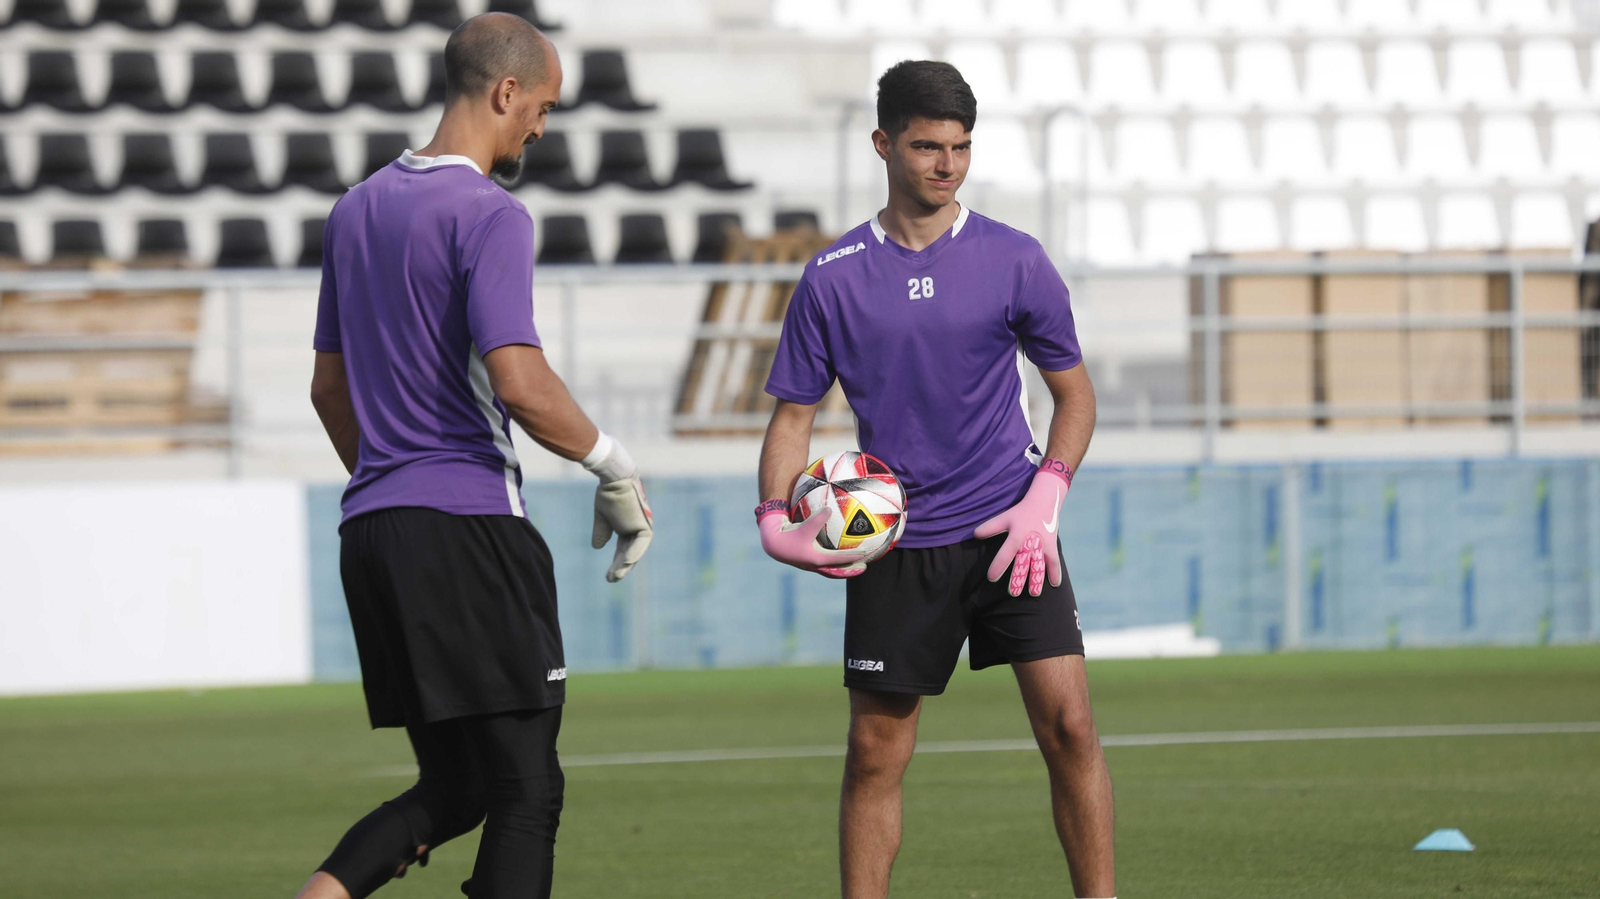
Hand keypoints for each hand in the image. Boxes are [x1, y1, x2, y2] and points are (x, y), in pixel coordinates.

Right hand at [593, 474, 652, 581]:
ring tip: (615, 577)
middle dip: (619, 567)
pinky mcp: (644, 525)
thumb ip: (601, 531)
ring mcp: (641, 527)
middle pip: (628, 553)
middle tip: (611, 580)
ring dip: (625, 564)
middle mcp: (635, 528)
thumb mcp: (601, 517)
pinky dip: (633, 553)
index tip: (609, 574)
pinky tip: (625, 563)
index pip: (622, 549)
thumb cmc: (608, 494)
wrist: (614, 480)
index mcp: (626, 526)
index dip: (615, 561)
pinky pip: (640, 543)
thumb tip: (597, 547)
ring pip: (634, 551)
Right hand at [756, 499, 870, 578]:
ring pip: (830, 571)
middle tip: (864, 568)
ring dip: (842, 570)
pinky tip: (836, 554)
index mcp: (816, 559)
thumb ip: (817, 518)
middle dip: (850, 570)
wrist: (773, 543)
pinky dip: (832, 563)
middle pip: (836, 571)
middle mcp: (814, 565)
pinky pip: (823, 564)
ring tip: (853, 566)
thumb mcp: (804, 526)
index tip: (865, 555)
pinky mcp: (806, 561)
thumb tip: (830, 509)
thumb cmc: (788, 533)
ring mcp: (810, 565)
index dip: (853, 557)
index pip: (839, 560)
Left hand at [973, 460, 1071, 596]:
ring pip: (1040, 566)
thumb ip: (990, 527)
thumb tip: (974, 535)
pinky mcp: (1052, 547)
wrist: (1043, 502)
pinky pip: (1054, 562)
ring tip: (1034, 594)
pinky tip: (1054, 585)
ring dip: (1037, 580)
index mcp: (1017, 535)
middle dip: (1019, 579)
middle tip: (1013, 593)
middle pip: (1024, 564)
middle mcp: (1030, 543)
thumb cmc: (1021, 512)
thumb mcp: (1004, 517)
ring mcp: (1043, 545)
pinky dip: (1055, 573)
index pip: (1005, 554)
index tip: (991, 578)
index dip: (998, 566)